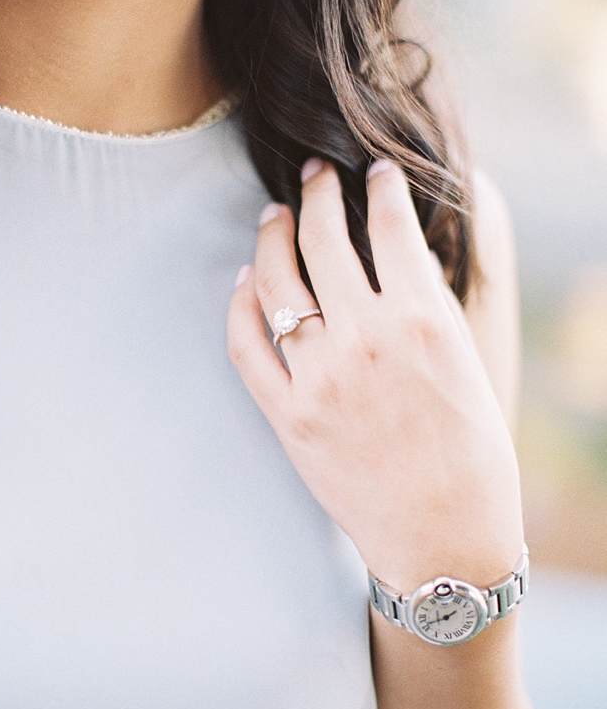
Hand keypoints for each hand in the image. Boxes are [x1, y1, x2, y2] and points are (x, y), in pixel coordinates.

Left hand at [228, 159, 523, 592]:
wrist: (443, 537)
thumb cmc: (469, 452)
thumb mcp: (463, 360)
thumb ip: (424, 302)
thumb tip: (393, 252)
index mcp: (421, 320)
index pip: (391, 226)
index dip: (379, 187)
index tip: (372, 171)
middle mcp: (365, 339)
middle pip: (324, 239)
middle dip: (318, 193)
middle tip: (314, 174)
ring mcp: (319, 377)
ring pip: (276, 281)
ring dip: (272, 237)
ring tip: (274, 216)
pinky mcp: (287, 414)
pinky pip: (246, 344)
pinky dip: (240, 305)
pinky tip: (245, 281)